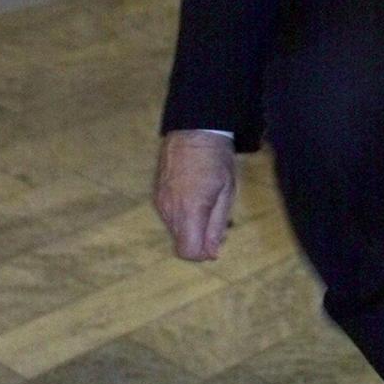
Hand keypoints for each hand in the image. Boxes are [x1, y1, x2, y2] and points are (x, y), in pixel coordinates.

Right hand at [153, 130, 236, 259]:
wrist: (194, 129)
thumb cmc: (216, 159)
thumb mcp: (226, 192)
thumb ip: (216, 225)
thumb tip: (211, 253)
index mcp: (189, 210)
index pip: (188, 251)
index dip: (202, 253)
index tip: (215, 243)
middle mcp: (170, 210)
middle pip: (181, 242)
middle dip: (199, 238)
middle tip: (216, 217)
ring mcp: (160, 202)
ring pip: (175, 229)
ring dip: (191, 225)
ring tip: (207, 202)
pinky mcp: (157, 194)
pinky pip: (169, 215)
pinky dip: (182, 214)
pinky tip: (194, 194)